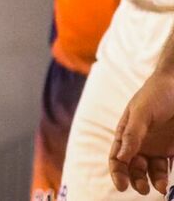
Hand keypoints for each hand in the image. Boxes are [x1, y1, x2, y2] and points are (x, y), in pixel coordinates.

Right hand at [110, 71, 173, 193]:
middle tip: (143, 189)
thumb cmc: (155, 95)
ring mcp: (156, 147)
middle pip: (133, 168)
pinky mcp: (171, 149)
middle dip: (136, 180)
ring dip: (154, 181)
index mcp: (125, 134)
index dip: (117, 172)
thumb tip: (121, 157)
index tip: (122, 186)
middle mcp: (139, 144)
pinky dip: (167, 177)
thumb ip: (132, 134)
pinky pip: (168, 167)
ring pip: (152, 171)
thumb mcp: (140, 112)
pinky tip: (168, 182)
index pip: (117, 158)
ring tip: (160, 188)